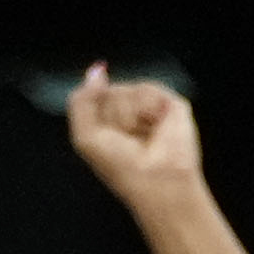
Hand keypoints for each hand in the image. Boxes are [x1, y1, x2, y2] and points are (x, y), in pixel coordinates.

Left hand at [63, 64, 203, 203]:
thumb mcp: (85, 138)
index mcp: (110, 124)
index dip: (95, 111)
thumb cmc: (123, 171)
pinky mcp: (172, 105)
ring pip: (126, 89)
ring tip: (142, 137)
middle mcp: (131, 114)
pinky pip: (147, 89)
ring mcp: (151, 108)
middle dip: (112, 116)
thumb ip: (80, 100)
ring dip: (128, 116)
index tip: (105, 135)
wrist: (155, 182)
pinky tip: (154, 129)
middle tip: (125, 139)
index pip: (94, 97)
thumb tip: (96, 71)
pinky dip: (146, 109)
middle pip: (109, 91)